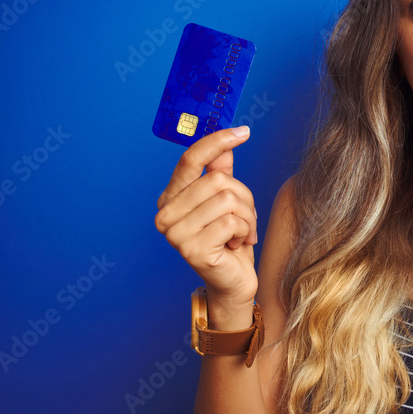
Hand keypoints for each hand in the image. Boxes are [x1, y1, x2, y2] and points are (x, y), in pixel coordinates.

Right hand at [154, 127, 258, 313]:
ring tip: (242, 234)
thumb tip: (225, 143)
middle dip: (244, 198)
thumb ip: (221, 172)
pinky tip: (237, 246)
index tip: (243, 131)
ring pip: (228, 199)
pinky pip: (232, 222)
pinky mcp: (192, 249)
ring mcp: (175, 233)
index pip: (191, 159)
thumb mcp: (227, 202)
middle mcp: (165, 214)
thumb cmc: (230, 240)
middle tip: (246, 219)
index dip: (217, 141)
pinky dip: (245, 232)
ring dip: (247, 217)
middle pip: (217, 180)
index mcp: (170, 198)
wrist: (234, 282)